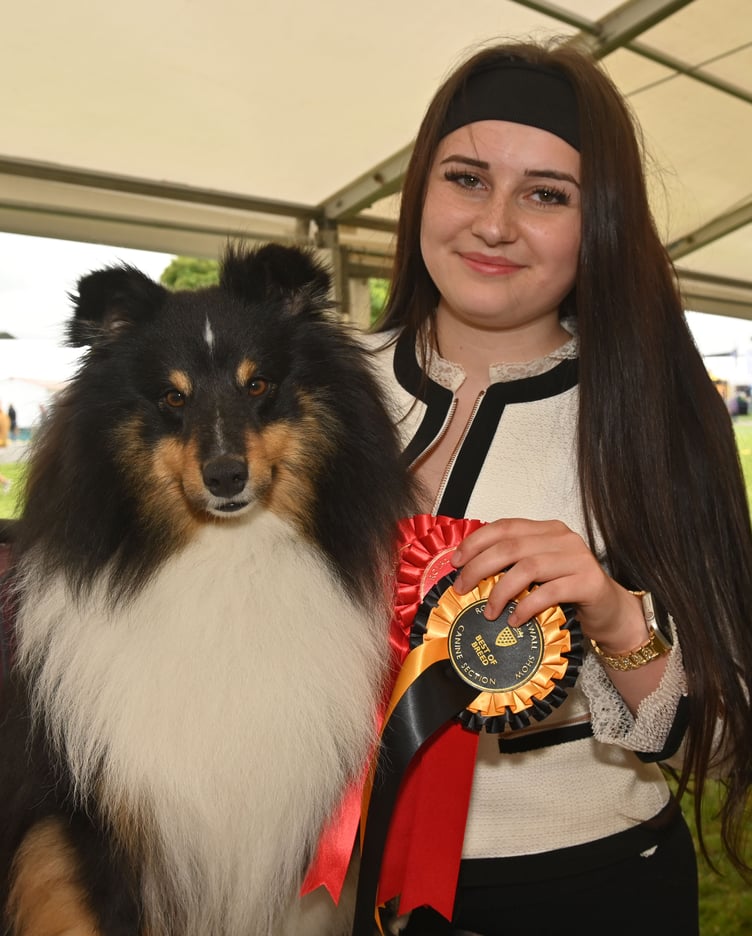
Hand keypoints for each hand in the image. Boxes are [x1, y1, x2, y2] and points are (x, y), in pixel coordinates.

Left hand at [451, 518, 644, 650]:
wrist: (611, 612)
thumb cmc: (569, 593)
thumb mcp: (538, 573)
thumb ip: (513, 565)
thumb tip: (468, 574)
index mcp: (547, 530)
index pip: (506, 526)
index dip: (477, 542)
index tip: (456, 562)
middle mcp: (563, 538)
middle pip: (511, 546)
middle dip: (479, 567)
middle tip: (463, 589)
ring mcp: (578, 558)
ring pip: (528, 567)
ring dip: (501, 591)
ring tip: (489, 612)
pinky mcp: (589, 582)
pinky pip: (549, 592)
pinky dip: (526, 607)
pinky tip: (515, 620)